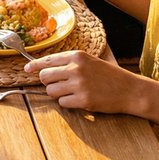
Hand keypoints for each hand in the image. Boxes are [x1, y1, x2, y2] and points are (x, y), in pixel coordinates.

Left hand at [26, 50, 146, 113]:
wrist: (131, 90)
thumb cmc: (110, 76)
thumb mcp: (91, 61)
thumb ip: (70, 63)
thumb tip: (44, 67)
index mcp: (77, 56)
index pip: (47, 60)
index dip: (34, 65)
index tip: (27, 69)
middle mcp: (76, 68)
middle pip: (45, 76)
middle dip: (48, 82)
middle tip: (58, 85)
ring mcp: (79, 85)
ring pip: (51, 91)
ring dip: (58, 94)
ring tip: (72, 93)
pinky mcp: (83, 100)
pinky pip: (62, 103)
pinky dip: (68, 103)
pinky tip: (80, 100)